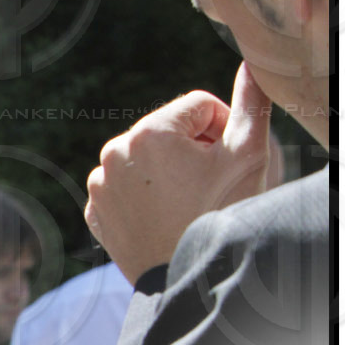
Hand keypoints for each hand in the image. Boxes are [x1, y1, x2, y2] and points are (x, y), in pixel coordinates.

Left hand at [86, 64, 271, 282]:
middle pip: (168, 131)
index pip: (197, 107)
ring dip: (167, 170)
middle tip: (208, 183)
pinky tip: (162, 215)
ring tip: (185, 200)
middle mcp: (114, 151)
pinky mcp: (94, 211)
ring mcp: (99, 184)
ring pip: (145, 159)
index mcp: (149, 131)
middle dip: (192, 149)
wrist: (190, 278)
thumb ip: (250, 103)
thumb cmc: (222, 213)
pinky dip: (142, 196)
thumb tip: (249, 66)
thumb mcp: (248, 154)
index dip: (221, 128)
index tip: (227, 159)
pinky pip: (124, 189)